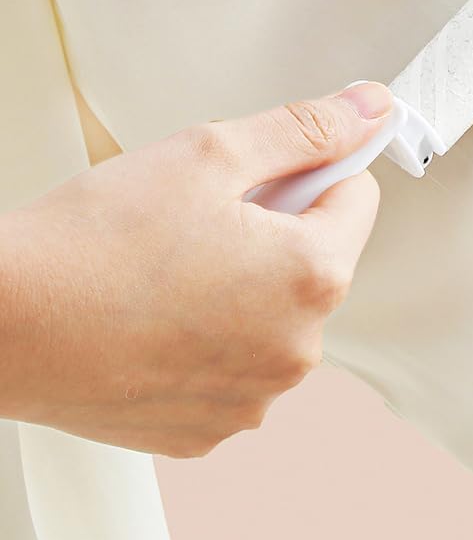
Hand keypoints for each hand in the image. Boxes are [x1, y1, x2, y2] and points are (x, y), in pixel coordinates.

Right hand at [0, 82, 391, 457]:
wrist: (1, 326)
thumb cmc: (91, 242)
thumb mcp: (209, 152)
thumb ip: (304, 130)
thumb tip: (369, 109)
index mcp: (312, 277)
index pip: (357, 197)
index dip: (310, 171)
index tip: (262, 172)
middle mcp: (297, 351)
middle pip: (318, 261)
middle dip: (275, 231)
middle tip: (198, 220)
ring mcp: (253, 399)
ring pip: (276, 317)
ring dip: (244, 289)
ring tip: (167, 272)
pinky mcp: (208, 430)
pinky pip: (234, 368)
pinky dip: (209, 341)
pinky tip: (154, 320)